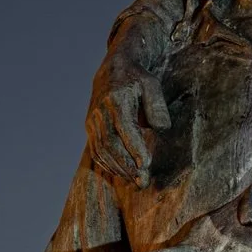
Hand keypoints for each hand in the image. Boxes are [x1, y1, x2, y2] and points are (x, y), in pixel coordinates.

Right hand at [91, 73, 168, 187]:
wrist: (113, 69)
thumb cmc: (137, 78)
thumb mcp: (152, 84)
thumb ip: (157, 106)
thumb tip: (161, 129)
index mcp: (115, 99)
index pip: (124, 127)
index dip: (134, 148)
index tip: (146, 165)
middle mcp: (99, 111)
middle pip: (110, 143)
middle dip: (126, 165)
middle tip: (142, 182)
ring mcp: (92, 120)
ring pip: (101, 150)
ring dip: (118, 169)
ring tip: (136, 182)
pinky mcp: (89, 128)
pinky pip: (96, 151)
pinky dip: (108, 165)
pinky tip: (123, 174)